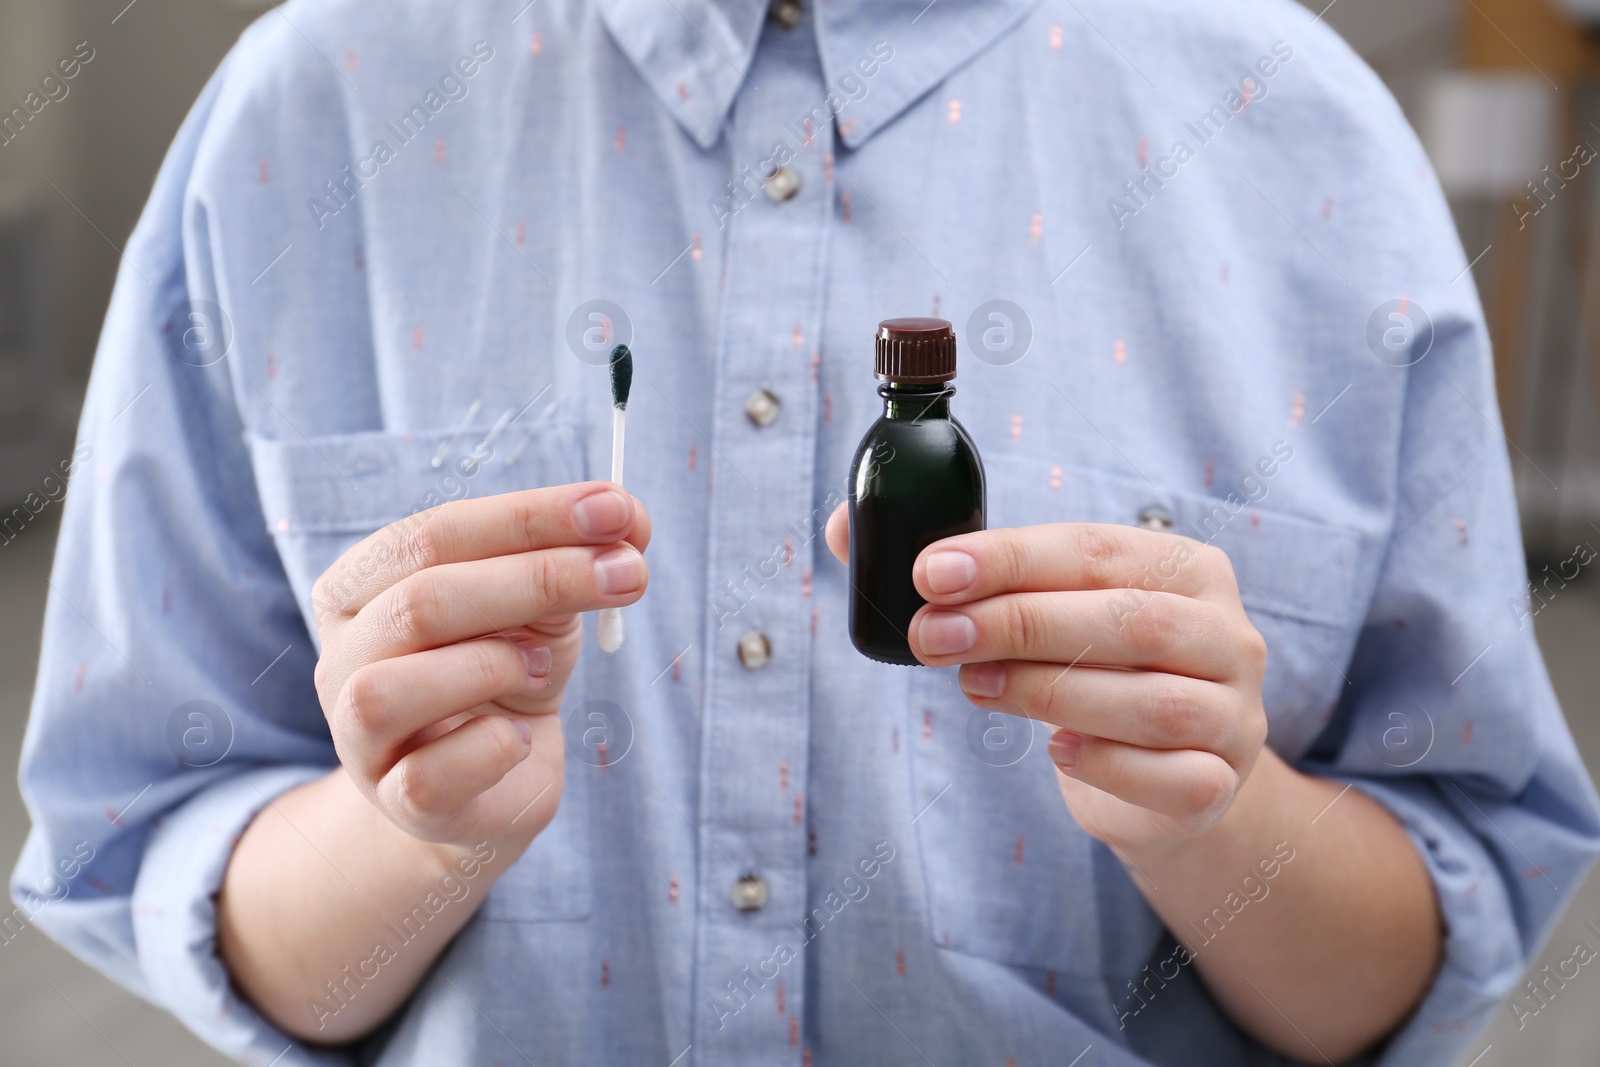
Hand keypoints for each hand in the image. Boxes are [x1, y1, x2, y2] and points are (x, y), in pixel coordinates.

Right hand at [311, 482, 649, 852]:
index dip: (528, 517)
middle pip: (421, 600)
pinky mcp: (398, 803)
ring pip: (389, 689)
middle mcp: (341, 656)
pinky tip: (522, 735)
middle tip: (630, 573)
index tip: (616, 509)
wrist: (496, 783)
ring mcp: (357, 736)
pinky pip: (431, 774)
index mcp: (361, 586)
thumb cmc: (509, 675)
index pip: (434, 533)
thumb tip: (628, 520)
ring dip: (492, 665)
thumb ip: (571, 559)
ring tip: (542, 668)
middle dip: (539, 578)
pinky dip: (495, 746)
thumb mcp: (540, 609)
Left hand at [826, 509, 1266, 852]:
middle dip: (1017, 623)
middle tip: (932, 635)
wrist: (1167, 782)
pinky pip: (1171, 776)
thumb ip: (957, 572)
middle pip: (1128, 620)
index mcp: (1186, 568)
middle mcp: (1227, 634)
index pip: (1095, 549)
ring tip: (973, 685)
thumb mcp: (1041, 614)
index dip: (1010, 558)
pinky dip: (1106, 763)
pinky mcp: (1221, 784)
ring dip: (1047, 691)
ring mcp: (1234, 714)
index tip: (931, 571)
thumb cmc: (1091, 673)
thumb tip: (843, 525)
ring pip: (1150, 701)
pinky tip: (1055, 750)